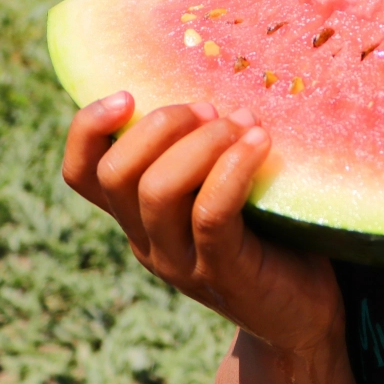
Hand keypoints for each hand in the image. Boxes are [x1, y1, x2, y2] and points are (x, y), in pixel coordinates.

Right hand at [61, 93, 344, 354]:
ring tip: (243, 124)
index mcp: (136, 216)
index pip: (80, 174)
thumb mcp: (221, 185)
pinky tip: (261, 142)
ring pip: (158, 191)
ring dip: (201, 143)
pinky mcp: (223, 274)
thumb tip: (214, 71)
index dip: (87, 129)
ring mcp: (181, 263)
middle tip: (211, 108)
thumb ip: (203, 149)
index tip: (128, 94)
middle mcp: (147, 241)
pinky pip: (210, 215)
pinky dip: (233, 168)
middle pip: (117, 174)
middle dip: (161, 125)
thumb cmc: (268, 232)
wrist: (303, 312)